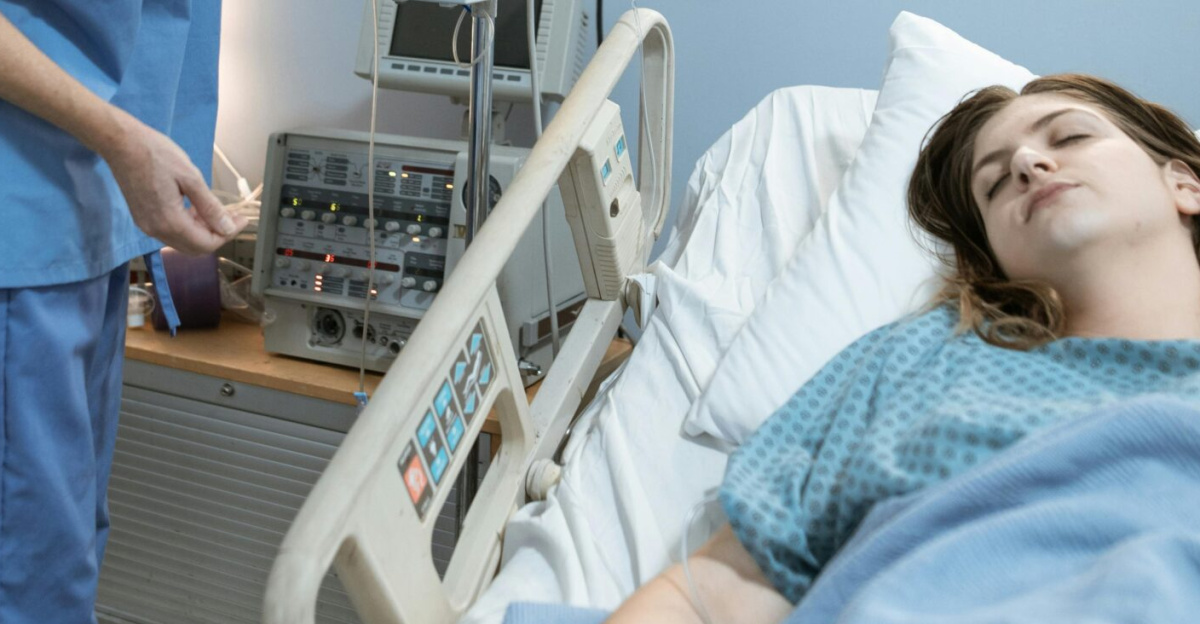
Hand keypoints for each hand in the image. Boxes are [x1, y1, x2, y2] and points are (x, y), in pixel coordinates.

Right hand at [103, 113, 247, 254]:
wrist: (120, 143)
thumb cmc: (156, 154)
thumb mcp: (190, 177)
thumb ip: (210, 207)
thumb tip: (228, 228)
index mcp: (169, 221)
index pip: (206, 243)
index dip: (228, 234)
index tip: (241, 219)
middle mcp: (155, 230)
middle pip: (195, 248)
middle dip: (217, 235)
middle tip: (232, 217)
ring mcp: (147, 226)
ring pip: (183, 242)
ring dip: (202, 231)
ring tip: (214, 211)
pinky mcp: (142, 218)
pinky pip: (171, 232)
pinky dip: (188, 226)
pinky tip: (195, 209)